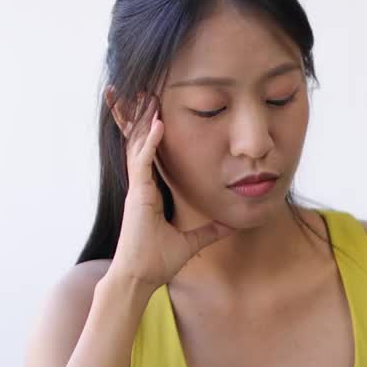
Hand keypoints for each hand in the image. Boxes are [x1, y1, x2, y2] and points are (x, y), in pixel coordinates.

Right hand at [109, 100, 232, 289]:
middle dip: (142, 116)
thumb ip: (208, 231)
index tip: (156, 109)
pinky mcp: (138, 195)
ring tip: (147, 94)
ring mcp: (138, 188)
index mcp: (150, 192)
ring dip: (143, 120)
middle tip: (145, 89)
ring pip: (138, 145)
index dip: (151, 132)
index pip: (151, 154)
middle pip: (140, 142)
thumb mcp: (191, 242)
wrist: (141, 278)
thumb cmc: (157, 261)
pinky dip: (150, 142)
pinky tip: (157, 124)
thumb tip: (229, 226)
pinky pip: (143, 162)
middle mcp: (142, 186)